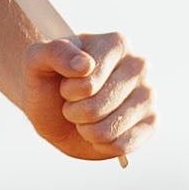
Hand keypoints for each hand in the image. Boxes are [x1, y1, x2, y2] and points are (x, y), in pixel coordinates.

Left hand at [21, 32, 155, 163]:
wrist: (55, 106)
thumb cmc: (48, 80)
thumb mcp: (36, 60)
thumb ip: (55, 53)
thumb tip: (85, 66)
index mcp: (116, 43)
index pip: (87, 83)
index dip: (68, 92)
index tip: (66, 83)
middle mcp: (139, 65)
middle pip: (97, 108)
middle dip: (75, 112)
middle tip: (74, 102)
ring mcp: (148, 94)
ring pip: (109, 129)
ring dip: (86, 130)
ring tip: (86, 116)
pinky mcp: (152, 122)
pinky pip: (123, 145)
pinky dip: (102, 145)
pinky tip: (99, 131)